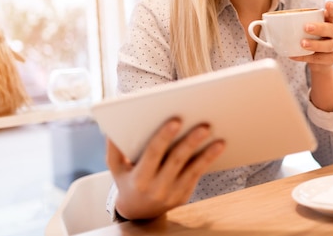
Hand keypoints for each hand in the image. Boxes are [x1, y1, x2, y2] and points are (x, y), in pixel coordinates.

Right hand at [106, 119, 224, 219]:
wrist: (138, 212)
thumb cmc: (127, 180)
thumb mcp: (116, 167)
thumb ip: (114, 147)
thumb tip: (113, 125)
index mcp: (138, 178)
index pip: (153, 153)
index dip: (164, 136)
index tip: (176, 120)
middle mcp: (156, 188)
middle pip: (176, 161)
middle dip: (191, 142)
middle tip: (205, 125)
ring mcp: (171, 194)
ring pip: (192, 170)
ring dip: (207, 154)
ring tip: (219, 140)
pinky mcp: (184, 196)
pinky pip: (197, 176)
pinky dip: (208, 161)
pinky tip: (218, 147)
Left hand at [292, 1, 332, 111]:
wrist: (318, 60)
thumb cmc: (307, 38)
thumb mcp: (300, 28)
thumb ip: (287, 23)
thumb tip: (261, 22)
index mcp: (328, 21)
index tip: (327, 4)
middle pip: (331, 29)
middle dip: (319, 27)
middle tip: (306, 27)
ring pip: (328, 45)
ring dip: (314, 44)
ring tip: (302, 43)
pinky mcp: (331, 59)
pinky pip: (320, 59)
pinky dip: (306, 57)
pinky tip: (295, 55)